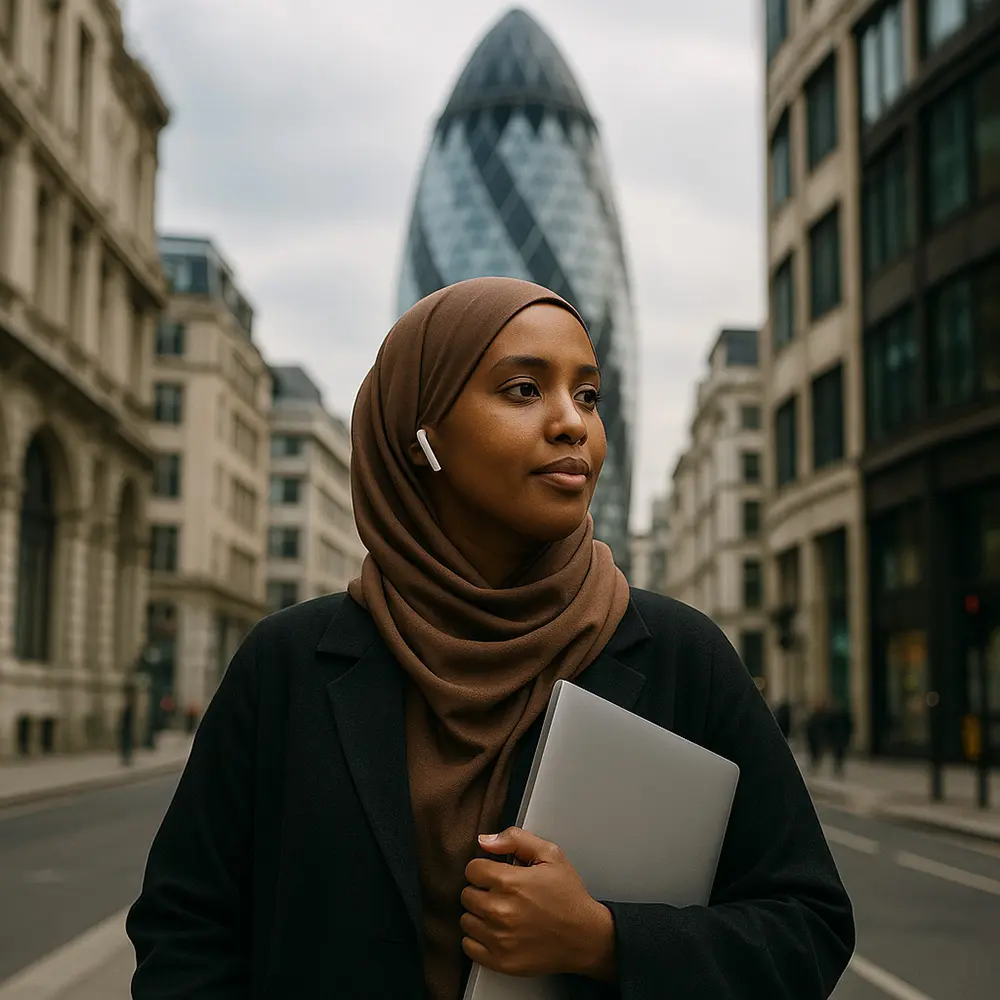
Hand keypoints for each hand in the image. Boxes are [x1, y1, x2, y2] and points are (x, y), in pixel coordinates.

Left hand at [460, 828, 615, 980]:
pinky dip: (477, 938)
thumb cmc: (569, 896)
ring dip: (478, 914)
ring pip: (466, 920)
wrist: (586, 937)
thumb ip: (515, 839)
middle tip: (500, 893)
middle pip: (466, 895)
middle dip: (481, 890)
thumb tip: (485, 840)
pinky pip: (468, 946)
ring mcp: (499, 939)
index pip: (472, 870)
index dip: (483, 868)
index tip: (494, 874)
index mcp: (510, 882)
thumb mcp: (550, 855)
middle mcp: (500, 911)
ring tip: (499, 912)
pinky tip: (494, 931)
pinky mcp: (500, 961)